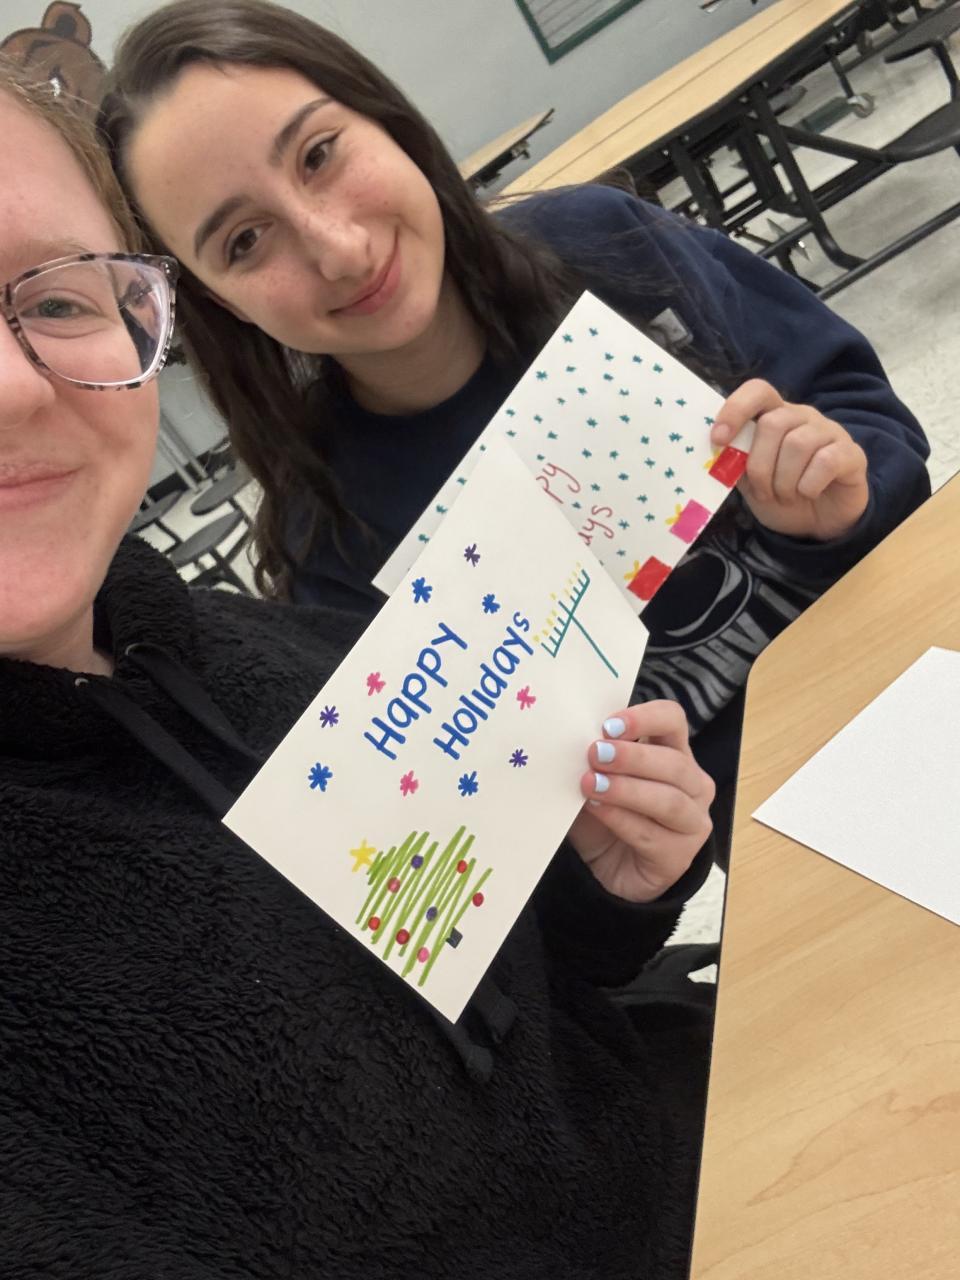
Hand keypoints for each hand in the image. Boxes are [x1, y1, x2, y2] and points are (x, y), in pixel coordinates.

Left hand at [567, 701, 714, 902]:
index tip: (609, 725)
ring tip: (591, 784)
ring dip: (627, 789)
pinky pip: (652, 835)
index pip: (673, 721)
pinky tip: (597, 809)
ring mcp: (692, 823)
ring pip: (669, 801)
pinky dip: (621, 819)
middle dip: (632, 757)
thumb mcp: (596, 780)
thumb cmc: (605, 815)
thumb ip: (594, 759)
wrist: (606, 870)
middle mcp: (693, 785)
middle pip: (675, 763)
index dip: (645, 718)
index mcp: (674, 753)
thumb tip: (573, 738)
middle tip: (595, 753)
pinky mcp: (679, 857)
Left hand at [712, 378, 868, 539]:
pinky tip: (808, 494)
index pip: (758, 391)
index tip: (717, 440)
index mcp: (775, 417)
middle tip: (764, 491)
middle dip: (760, 466)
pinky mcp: (851, 454)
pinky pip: (825, 461)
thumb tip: (718, 449)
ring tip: (786, 497)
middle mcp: (803, 417)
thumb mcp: (751, 482)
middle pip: (772, 423)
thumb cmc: (781, 496)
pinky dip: (809, 485)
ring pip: (798, 444)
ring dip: (784, 481)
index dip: (735, 410)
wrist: (818, 525)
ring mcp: (830, 432)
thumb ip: (736, 462)